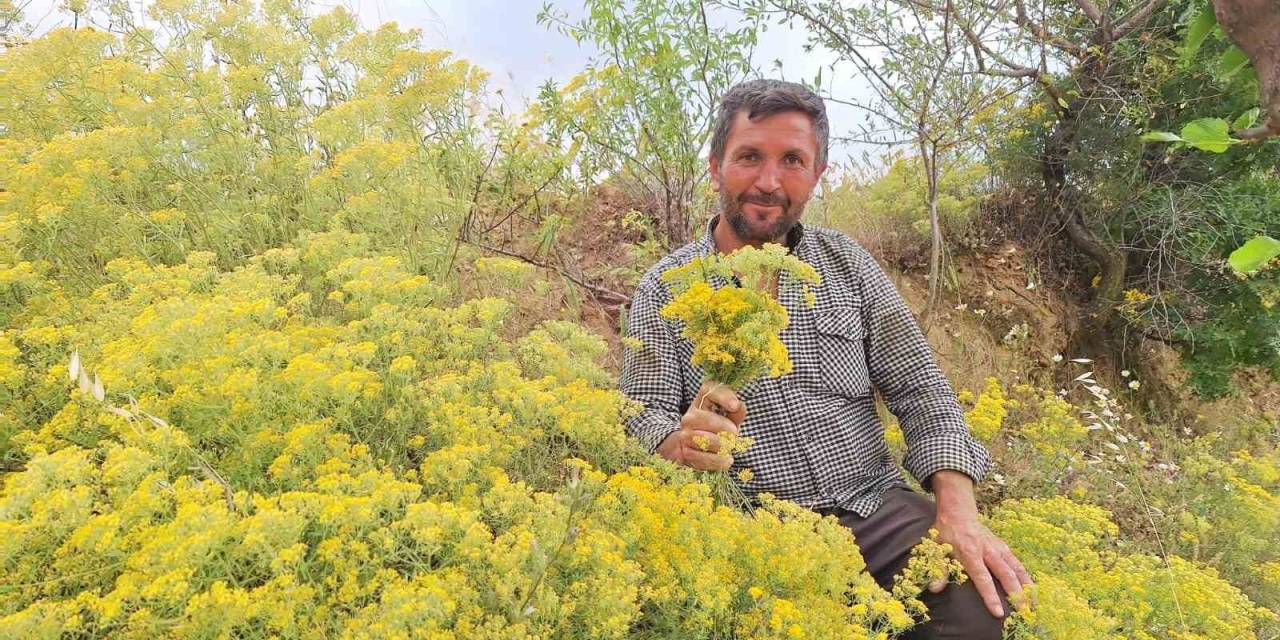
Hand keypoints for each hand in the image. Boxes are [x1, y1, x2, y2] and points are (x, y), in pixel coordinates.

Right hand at [655, 381, 746, 470]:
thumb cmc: (719, 430)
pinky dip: (718, 461)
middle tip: (734, 434)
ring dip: (721, 445)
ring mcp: (685, 435)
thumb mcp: (730, 419)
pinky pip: (701, 457)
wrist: (696, 449)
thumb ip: (737, 412)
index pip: (708, 391)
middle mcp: (690, 417)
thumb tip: (738, 406)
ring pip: (702, 439)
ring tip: (730, 447)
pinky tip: (727, 460)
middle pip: (706, 418)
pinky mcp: (684, 453)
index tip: (735, 406)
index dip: (723, 396)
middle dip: (724, 428)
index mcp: (702, 402)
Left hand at [928, 471, 1032, 618]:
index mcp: (970, 552)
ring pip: (1016, 568)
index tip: (998, 612)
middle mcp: (988, 550)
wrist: (958, 512)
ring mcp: (998, 547)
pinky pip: (1017, 563)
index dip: (990, 596)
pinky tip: (1032, 589)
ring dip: (1026, 586)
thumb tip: (934, 589)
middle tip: (1024, 613)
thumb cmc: (947, 533)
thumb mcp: (936, 549)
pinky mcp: (1003, 547)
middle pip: (1005, 575)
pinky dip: (1026, 576)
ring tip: (1034, 604)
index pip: (982, 578)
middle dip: (1016, 595)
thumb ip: (938, 570)